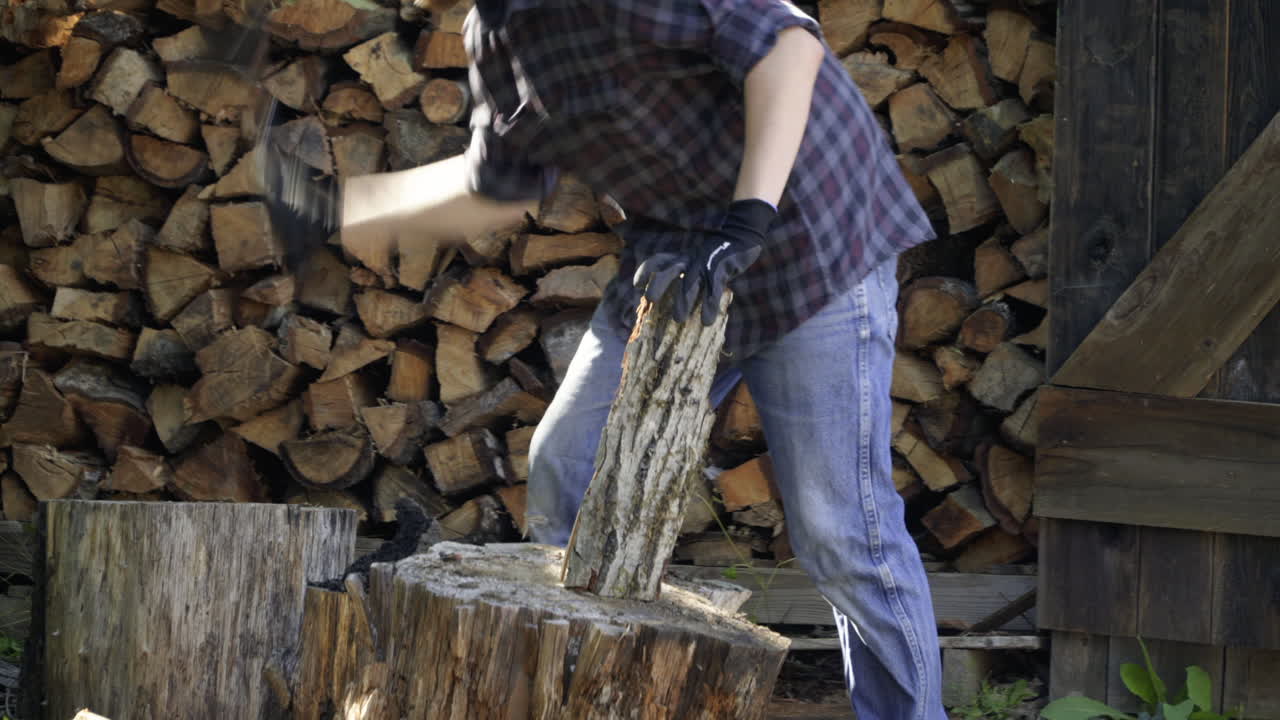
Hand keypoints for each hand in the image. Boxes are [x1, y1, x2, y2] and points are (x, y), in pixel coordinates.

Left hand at [632, 199, 776, 324]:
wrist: (742, 235)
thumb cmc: (717, 254)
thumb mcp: (697, 260)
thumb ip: (686, 273)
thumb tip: (674, 301)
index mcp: (681, 257)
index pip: (658, 261)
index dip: (646, 271)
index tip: (636, 285)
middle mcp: (689, 259)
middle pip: (668, 270)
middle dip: (658, 283)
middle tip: (649, 299)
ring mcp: (705, 263)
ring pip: (690, 282)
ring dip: (682, 301)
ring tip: (678, 319)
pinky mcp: (722, 268)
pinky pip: (714, 289)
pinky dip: (709, 306)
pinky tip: (706, 321)